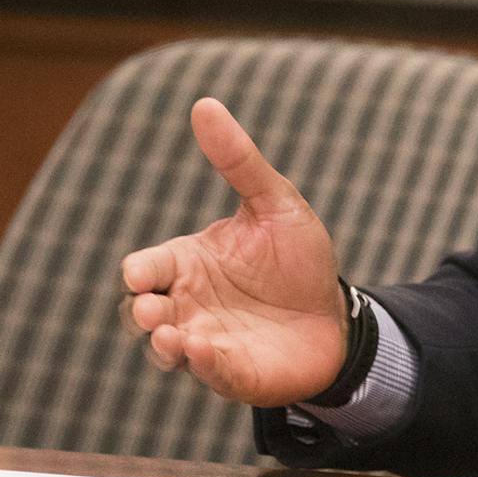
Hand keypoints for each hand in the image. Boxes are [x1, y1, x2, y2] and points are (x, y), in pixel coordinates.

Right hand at [117, 97, 347, 405]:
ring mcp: (206, 341)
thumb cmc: (298, 259)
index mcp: (189, 262)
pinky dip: (203, 364)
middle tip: (153, 310)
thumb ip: (239, 161)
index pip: (147, 267)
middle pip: (144, 311)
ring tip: (171, 337)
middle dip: (143, 312)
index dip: (139, 272)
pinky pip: (209, 372)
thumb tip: (204, 104)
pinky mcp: (232, 373)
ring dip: (163, 344)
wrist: (338, 314)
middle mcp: (189, 304)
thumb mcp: (274, 202)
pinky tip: (205, 351)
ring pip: (166, 347)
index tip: (141, 274)